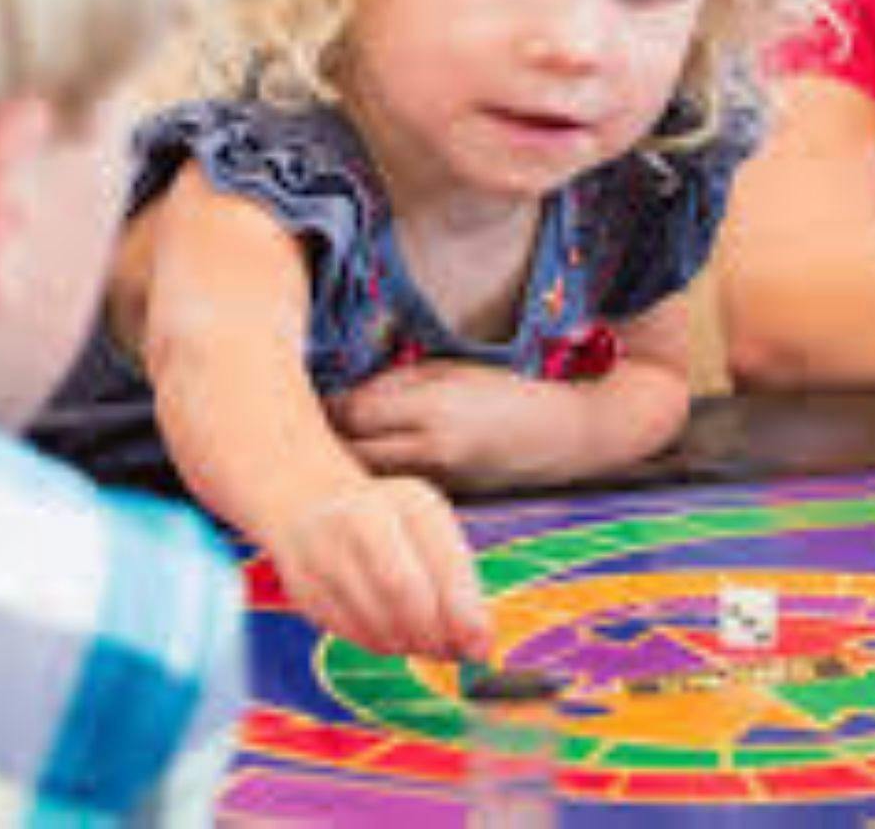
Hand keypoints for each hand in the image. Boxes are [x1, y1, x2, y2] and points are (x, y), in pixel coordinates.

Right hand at [261, 475, 490, 660]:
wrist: (309, 503)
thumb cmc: (390, 523)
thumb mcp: (429, 531)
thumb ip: (458, 582)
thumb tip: (480, 645)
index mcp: (407, 501)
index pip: (440, 562)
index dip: (463, 612)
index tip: (481, 647)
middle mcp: (360, 518)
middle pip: (403, 591)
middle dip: (433, 633)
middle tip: (449, 652)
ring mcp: (324, 551)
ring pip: (375, 620)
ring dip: (408, 645)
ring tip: (422, 642)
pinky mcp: (302, 587)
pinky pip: (350, 632)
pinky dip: (379, 644)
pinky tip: (390, 634)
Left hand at [331, 361, 552, 491]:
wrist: (559, 436)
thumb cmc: (504, 392)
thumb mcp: (448, 370)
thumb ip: (393, 383)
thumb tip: (344, 398)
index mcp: (433, 408)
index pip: (356, 413)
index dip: (331, 407)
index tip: (319, 401)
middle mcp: (432, 450)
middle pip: (353, 453)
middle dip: (330, 440)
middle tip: (316, 427)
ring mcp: (439, 482)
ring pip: (369, 479)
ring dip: (349, 465)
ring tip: (337, 448)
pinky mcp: (444, 503)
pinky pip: (394, 493)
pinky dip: (376, 481)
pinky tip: (371, 468)